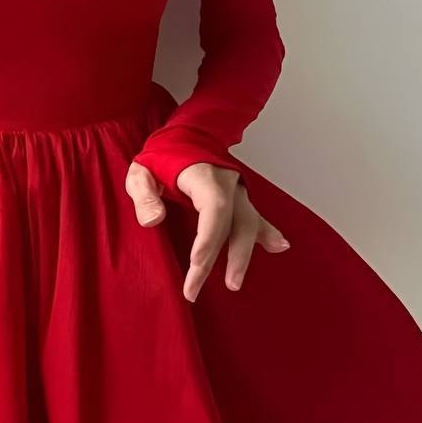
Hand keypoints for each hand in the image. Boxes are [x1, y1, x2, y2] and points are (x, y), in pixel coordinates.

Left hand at [125, 160, 289, 301]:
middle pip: (234, 223)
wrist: (187, 135)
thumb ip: (144, 193)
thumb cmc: (161, 155)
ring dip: (243, 255)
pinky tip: (279, 247)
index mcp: (203, 174)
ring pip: (248, 224)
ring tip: (234, 283)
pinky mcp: (239, 199)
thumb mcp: (141, 170)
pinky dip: (267, 233)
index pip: (213, 207)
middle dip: (222, 257)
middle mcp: (227, 183)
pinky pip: (256, 218)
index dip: (208, 237)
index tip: (196, 264)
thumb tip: (153, 221)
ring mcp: (236, 191)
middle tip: (198, 287)